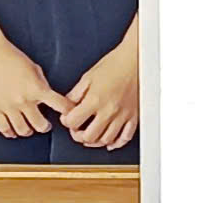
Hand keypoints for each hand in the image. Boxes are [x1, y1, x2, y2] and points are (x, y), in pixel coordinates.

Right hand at [0, 38, 69, 139]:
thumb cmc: (12, 57)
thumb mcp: (35, 68)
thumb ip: (42, 85)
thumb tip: (47, 98)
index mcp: (37, 88)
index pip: (61, 106)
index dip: (68, 112)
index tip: (69, 114)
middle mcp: (24, 100)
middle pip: (41, 125)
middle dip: (46, 126)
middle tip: (46, 124)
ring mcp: (8, 106)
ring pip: (23, 130)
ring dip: (29, 131)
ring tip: (30, 128)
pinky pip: (4, 128)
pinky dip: (11, 133)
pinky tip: (14, 131)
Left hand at [63, 32, 140, 150]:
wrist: (136, 59)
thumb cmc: (114, 64)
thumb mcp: (88, 76)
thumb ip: (76, 94)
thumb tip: (68, 106)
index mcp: (94, 100)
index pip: (73, 122)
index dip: (66, 122)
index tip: (68, 118)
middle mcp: (109, 110)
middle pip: (89, 136)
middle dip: (78, 135)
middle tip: (77, 130)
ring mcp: (122, 115)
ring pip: (106, 140)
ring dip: (95, 141)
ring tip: (91, 135)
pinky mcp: (133, 116)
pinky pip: (125, 137)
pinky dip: (117, 143)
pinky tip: (110, 142)